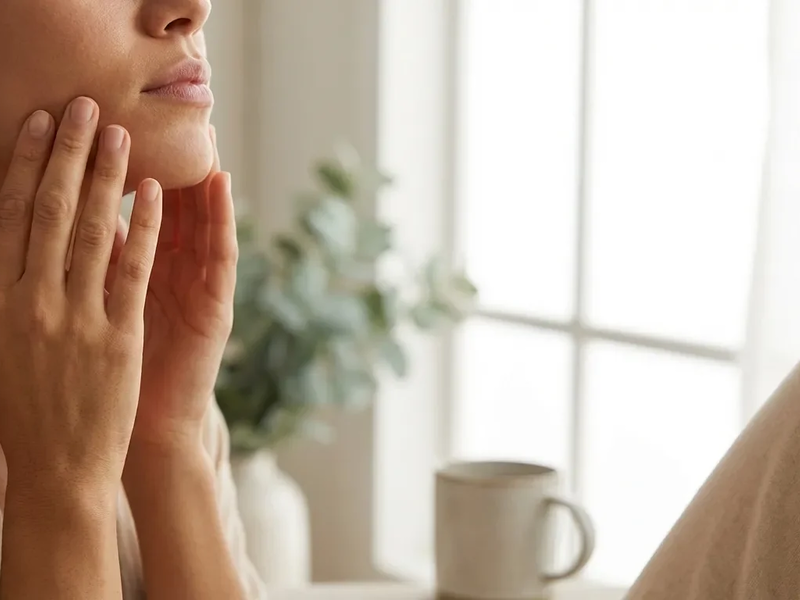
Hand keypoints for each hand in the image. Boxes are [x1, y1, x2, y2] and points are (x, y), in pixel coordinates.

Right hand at [0, 97, 161, 491]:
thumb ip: (8, 293)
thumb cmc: (25, 411)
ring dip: (108, 177)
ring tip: (121, 134)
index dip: (25, 165)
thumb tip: (14, 238)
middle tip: (84, 107)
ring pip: (95, 231)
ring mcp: (77, 318)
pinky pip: (133, 270)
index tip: (37, 125)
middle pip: (52, 211)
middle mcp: (32, 301)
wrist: (55, 470)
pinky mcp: (118, 336)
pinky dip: (145, 228)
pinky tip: (156, 193)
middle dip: (68, 154)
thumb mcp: (1, 347)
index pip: (11, 217)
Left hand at [111, 126, 236, 450]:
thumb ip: (82, 269)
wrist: (146, 433)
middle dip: (152, 154)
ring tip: (187, 120)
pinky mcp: (216, 306)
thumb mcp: (89, 316)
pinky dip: (219, 216)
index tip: (87, 120)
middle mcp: (168, 271)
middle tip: (143, 104)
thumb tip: (56, 220)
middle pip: (164, 201)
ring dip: (191, 170)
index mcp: (133, 272)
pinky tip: (216, 182)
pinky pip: (219, 254)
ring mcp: (195, 286)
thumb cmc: (108, 380)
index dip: (107, 163)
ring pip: (196, 217)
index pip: (124, 206)